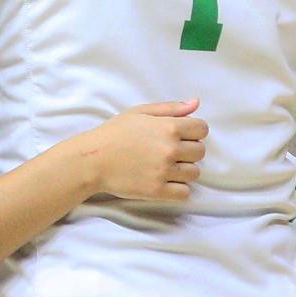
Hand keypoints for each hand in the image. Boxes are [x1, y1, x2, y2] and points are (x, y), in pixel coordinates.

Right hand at [74, 99, 206, 202]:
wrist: (92, 160)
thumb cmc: (114, 133)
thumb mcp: (140, 112)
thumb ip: (170, 108)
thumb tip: (196, 103)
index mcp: (168, 127)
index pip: (202, 129)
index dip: (193, 132)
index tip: (181, 136)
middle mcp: (170, 149)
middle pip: (200, 152)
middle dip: (188, 151)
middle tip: (169, 152)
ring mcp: (164, 171)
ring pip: (194, 173)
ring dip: (183, 171)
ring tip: (165, 167)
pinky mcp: (157, 191)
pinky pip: (185, 193)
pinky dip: (177, 189)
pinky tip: (164, 181)